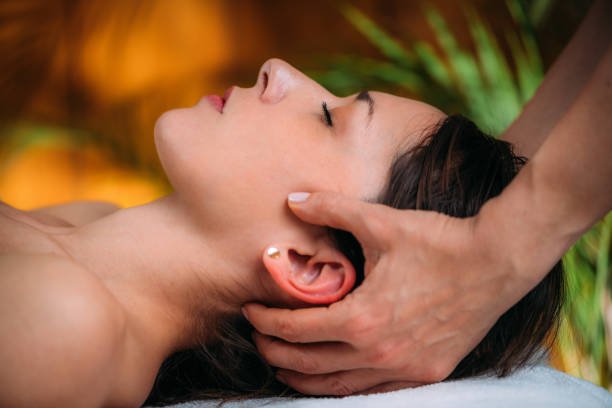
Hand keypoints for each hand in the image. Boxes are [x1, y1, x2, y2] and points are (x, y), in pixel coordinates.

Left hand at [242, 191, 530, 395]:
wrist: (496, 261)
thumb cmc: (437, 241)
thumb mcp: (379, 221)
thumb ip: (330, 209)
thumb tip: (292, 199)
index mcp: (363, 318)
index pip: (296, 330)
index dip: (266, 322)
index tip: (250, 310)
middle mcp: (379, 353)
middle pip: (309, 364)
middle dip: (275, 352)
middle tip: (257, 337)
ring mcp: (404, 368)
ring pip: (338, 386)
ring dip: (303, 376)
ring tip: (282, 363)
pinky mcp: (425, 372)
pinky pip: (373, 390)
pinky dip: (343, 384)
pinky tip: (333, 373)